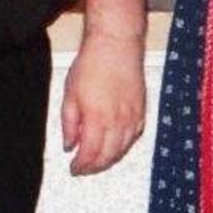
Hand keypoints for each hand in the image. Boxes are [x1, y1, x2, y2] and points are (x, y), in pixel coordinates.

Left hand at [61, 31, 145, 176]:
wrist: (116, 44)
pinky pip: (136, 134)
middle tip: (85, 168)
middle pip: (109, 155)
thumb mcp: (70, 95)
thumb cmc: (93, 63)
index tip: (74, 168)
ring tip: (100, 160)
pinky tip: (118, 144)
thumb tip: (70, 144)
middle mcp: (118, 119)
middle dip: (95, 166)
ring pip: (125, 147)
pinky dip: (126, 144)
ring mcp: (133, 113)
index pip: (90, 154)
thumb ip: (70, 124)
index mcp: (97, 117)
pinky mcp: (142, 106)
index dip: (81, 166)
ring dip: (111, 158)